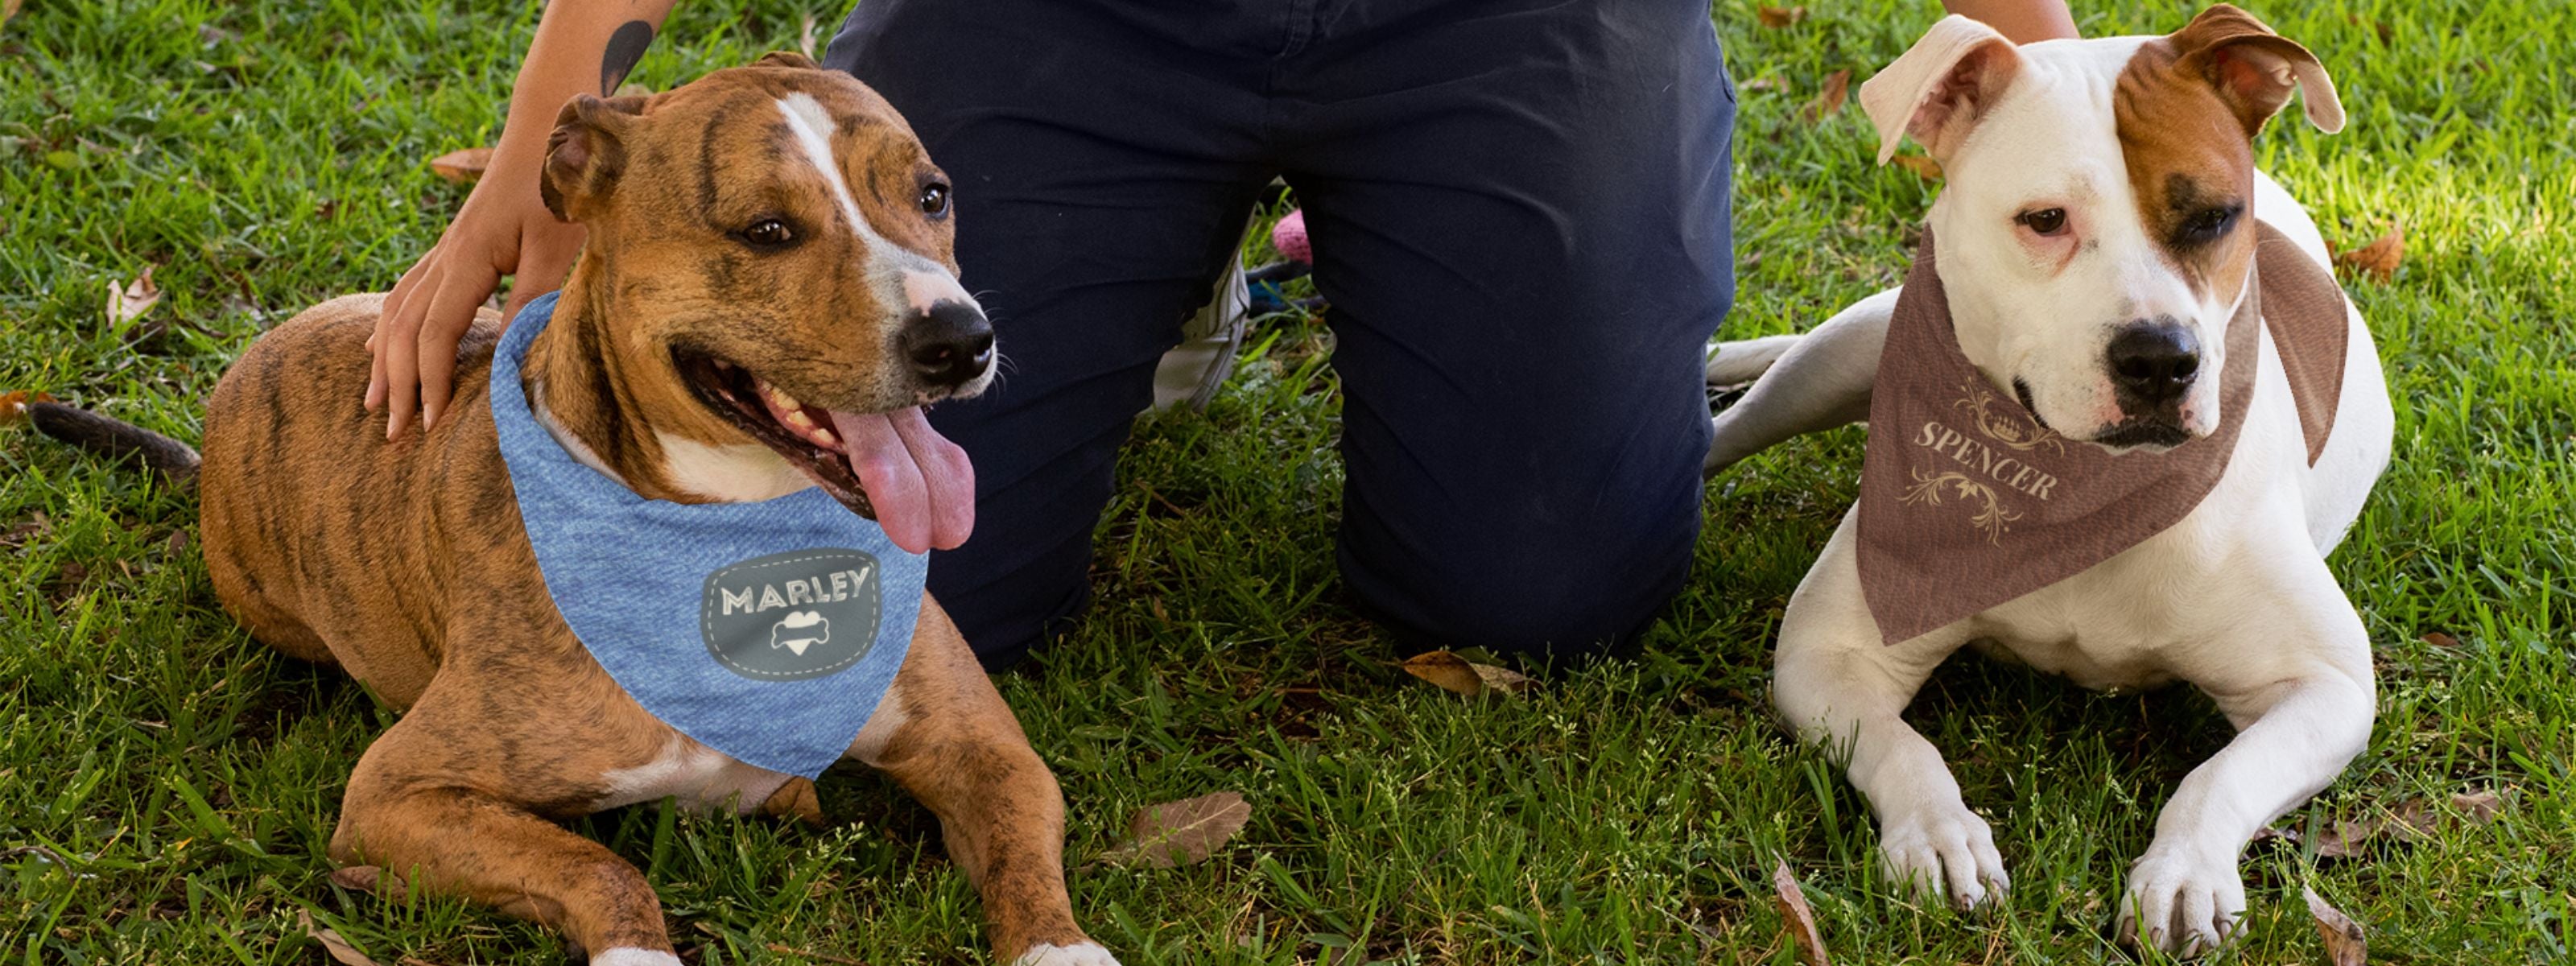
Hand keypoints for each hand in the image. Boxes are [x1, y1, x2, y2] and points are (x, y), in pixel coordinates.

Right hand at [367, 147, 582, 439]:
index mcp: (467, 257)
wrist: (548, 131)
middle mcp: (445, 256)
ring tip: (376, 403)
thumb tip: (512, 356)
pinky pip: (406, 293)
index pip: (435, 331)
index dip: (431, 379)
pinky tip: (378, 348)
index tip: (432, 423)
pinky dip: (389, 327)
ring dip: (384, 360)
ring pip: (396, 310)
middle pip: (403, 328)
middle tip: (395, 434)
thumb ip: (533, 299)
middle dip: (397, 383)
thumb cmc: (558, 186)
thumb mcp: (557, 245)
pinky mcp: (454, 248)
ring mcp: (444, 251)